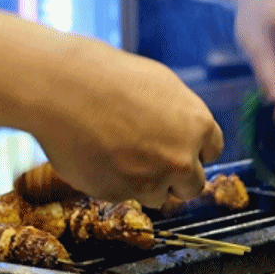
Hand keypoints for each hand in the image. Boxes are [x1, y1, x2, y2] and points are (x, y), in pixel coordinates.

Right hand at [29, 39, 223, 206]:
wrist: (62, 88)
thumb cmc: (107, 77)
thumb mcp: (160, 85)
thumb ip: (180, 117)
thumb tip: (185, 136)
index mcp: (197, 126)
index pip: (212, 152)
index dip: (193, 150)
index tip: (178, 147)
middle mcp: (180, 159)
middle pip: (192, 185)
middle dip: (176, 176)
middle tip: (152, 160)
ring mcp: (150, 182)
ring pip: (158, 196)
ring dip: (145, 183)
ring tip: (118, 154)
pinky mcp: (119, 195)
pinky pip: (124, 196)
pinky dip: (115, 182)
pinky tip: (98, 156)